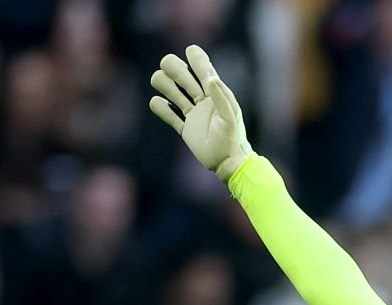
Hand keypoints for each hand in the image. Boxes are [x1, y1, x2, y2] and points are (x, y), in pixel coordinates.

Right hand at [149, 45, 252, 181]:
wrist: (226, 164)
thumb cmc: (232, 139)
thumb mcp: (229, 117)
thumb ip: (221, 97)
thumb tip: (210, 78)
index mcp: (215, 92)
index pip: (202, 66)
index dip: (194, 57)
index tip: (190, 54)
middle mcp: (201, 98)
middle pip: (179, 72)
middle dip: (175, 70)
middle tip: (182, 84)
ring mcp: (191, 112)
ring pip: (169, 88)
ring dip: (164, 85)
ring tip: (170, 95)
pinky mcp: (183, 128)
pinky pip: (165, 112)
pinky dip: (159, 107)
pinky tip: (161, 106)